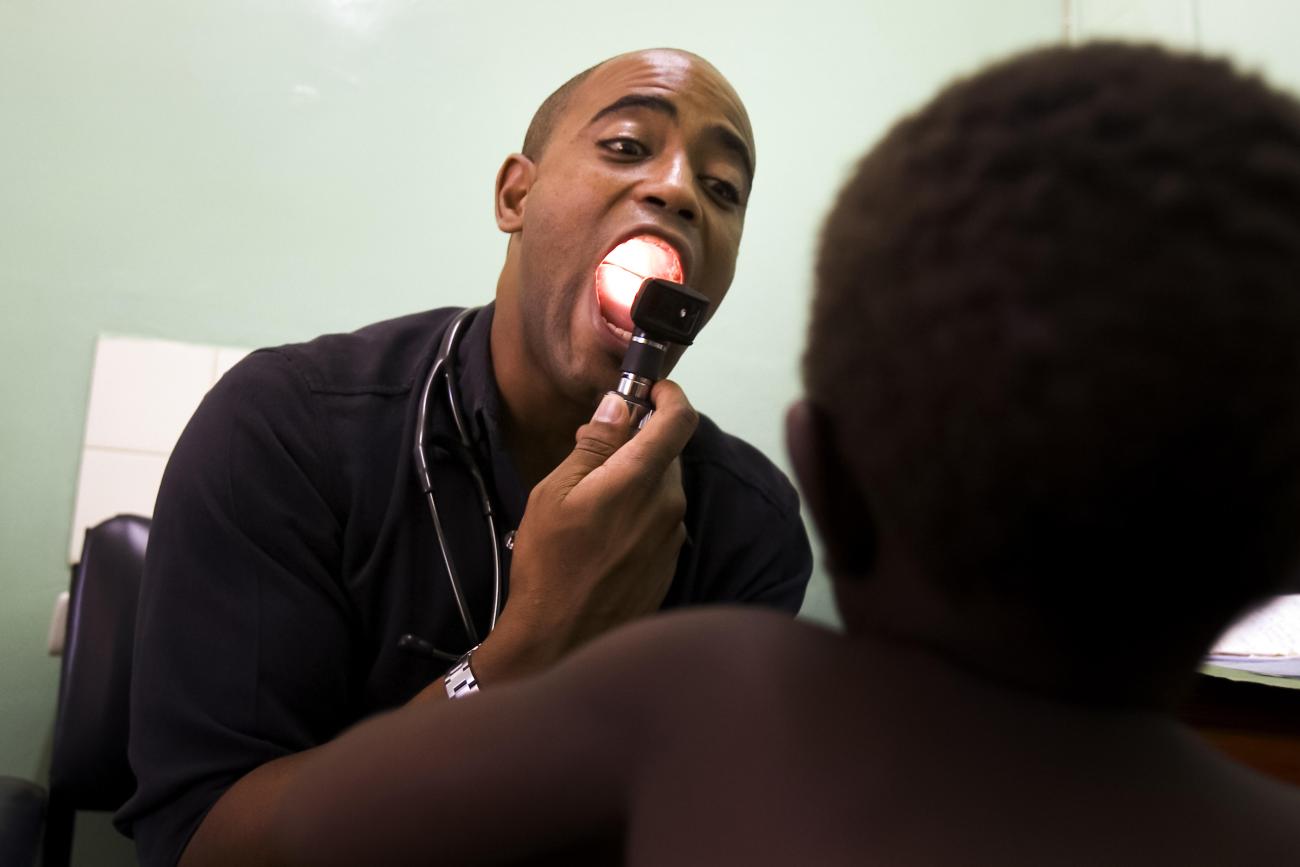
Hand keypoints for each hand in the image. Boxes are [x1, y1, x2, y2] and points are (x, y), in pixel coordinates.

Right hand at [475, 380, 698, 681]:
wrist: (560, 639)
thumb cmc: (548, 564)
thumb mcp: (556, 492)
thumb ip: (595, 445)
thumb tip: (620, 405)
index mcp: (641, 480)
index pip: (680, 419)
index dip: (669, 394)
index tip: (650, 388)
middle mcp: (669, 505)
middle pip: (667, 453)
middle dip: (637, 440)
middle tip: (593, 448)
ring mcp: (673, 537)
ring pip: (662, 487)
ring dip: (635, 479)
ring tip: (589, 499)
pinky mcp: (669, 562)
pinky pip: (660, 519)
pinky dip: (638, 511)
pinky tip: (602, 533)